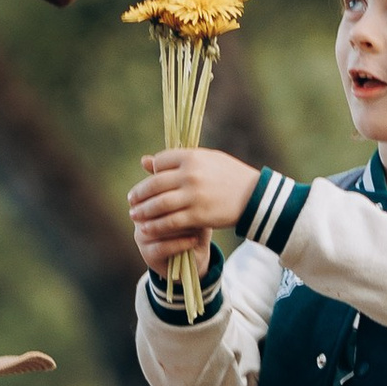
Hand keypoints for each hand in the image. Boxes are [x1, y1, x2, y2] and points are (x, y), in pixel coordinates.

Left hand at [127, 145, 259, 269]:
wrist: (255, 197)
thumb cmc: (230, 176)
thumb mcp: (207, 160)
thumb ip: (176, 160)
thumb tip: (145, 161)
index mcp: (192, 157)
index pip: (161, 162)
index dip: (152, 173)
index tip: (147, 182)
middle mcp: (191, 174)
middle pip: (155, 185)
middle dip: (139, 194)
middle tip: (131, 201)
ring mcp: (194, 195)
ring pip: (159, 205)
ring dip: (143, 211)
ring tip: (135, 215)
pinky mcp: (198, 215)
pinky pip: (170, 222)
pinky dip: (156, 226)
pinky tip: (147, 229)